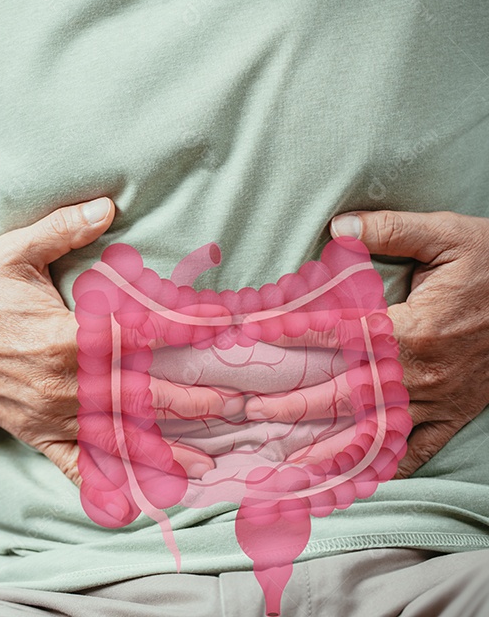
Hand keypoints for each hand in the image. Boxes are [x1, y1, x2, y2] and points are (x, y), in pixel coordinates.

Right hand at [0, 197, 217, 486]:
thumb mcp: (13, 252)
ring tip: (208, 462)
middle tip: (237, 404)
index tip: (220, 327)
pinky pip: (76, 465)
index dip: (181, 330)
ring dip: (163, 449)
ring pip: (117, 436)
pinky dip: (106, 486)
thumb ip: (61, 230)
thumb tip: (107, 204)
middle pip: (138, 394)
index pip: (135, 334)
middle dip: (190, 399)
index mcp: (62, 336)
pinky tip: (139, 503)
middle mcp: (61, 382)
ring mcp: (50, 414)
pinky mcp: (37, 434)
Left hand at [244, 210, 488, 477]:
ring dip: (329, 445)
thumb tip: (339, 226)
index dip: (291, 334)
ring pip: (375, 429)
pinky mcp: (455, 414)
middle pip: (345, 393)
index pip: (338, 334)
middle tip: (251, 412)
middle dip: (294, 404)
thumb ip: (392, 229)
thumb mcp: (449, 234)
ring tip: (287, 459)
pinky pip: (419, 449)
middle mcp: (421, 370)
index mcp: (414, 327)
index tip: (252, 339)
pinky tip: (355, 481)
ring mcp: (438, 398)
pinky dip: (388, 466)